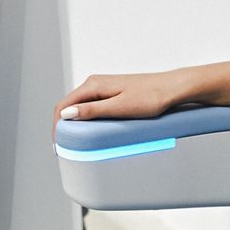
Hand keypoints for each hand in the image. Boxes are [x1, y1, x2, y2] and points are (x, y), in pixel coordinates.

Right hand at [49, 71, 188, 145]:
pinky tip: (92, 129)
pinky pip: (92, 106)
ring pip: (80, 106)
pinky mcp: (113, 93)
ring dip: (74, 122)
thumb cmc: (151, 97)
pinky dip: (87, 119)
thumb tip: (67, 113)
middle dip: (63, 125)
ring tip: (75, 141)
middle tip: (64, 146)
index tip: (57, 144)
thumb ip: (92, 111)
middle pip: (69, 105)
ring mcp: (105, 88)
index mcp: (93, 85)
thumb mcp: (119, 108)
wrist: (172, 89)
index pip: (63, 105)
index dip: (56, 126)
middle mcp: (96, 83)